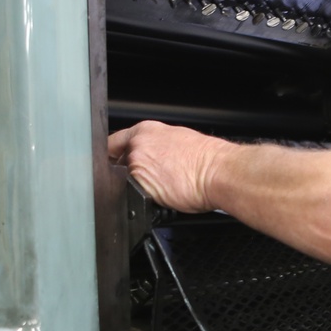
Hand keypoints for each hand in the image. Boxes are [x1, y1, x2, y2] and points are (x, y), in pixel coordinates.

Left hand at [108, 121, 237, 212]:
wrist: (218, 172)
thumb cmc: (207, 159)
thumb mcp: (179, 140)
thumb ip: (157, 145)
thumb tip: (154, 155)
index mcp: (145, 131)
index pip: (113, 142)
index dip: (112, 154)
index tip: (112, 161)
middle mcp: (137, 146)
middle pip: (116, 163)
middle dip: (126, 172)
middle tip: (151, 178)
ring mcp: (136, 167)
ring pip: (124, 181)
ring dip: (136, 186)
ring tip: (162, 187)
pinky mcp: (140, 187)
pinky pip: (134, 197)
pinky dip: (143, 199)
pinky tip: (162, 195)